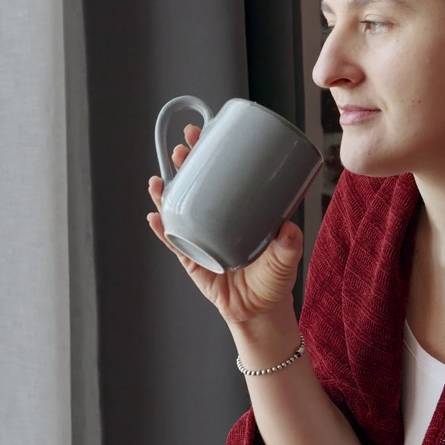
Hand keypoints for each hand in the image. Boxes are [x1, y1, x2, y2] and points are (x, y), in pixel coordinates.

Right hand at [147, 124, 304, 324]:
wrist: (259, 312)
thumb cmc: (273, 280)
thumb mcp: (286, 258)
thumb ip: (289, 244)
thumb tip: (288, 227)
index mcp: (236, 213)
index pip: (221, 176)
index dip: (210, 154)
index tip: (204, 133)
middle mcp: (215, 222)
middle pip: (195, 187)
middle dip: (185, 166)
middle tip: (183, 149)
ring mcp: (200, 239)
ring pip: (179, 210)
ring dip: (166, 194)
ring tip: (160, 180)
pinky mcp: (192, 260)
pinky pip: (175, 243)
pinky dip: (164, 231)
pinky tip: (155, 218)